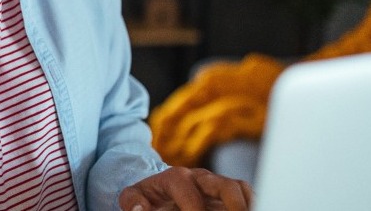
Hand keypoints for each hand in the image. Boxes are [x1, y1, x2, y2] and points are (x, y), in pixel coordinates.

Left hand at [119, 167, 252, 210]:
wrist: (160, 191)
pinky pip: (247, 194)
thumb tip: (140, 210)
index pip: (187, 188)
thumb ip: (132, 201)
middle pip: (224, 183)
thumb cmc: (149, 197)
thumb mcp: (134, 195)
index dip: (192, 207)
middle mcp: (201, 178)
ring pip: (239, 188)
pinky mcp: (229, 194)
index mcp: (176, 177)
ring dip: (247, 205)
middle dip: (233, 204)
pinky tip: (252, 210)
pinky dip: (251, 203)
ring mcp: (217, 185)